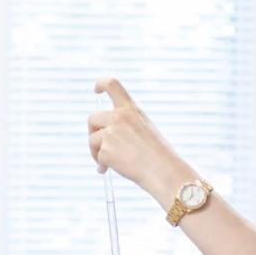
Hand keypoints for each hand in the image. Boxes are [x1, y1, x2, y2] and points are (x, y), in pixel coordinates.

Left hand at [88, 78, 193, 200]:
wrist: (163, 171)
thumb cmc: (158, 153)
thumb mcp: (145, 128)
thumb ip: (126, 125)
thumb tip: (105, 136)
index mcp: (131, 109)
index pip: (112, 85)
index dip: (101, 84)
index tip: (97, 89)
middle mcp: (118, 118)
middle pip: (93, 118)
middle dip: (93, 132)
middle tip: (98, 146)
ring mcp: (111, 134)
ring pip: (92, 139)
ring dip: (96, 151)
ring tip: (106, 163)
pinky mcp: (106, 151)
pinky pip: (98, 157)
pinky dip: (102, 165)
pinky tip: (107, 170)